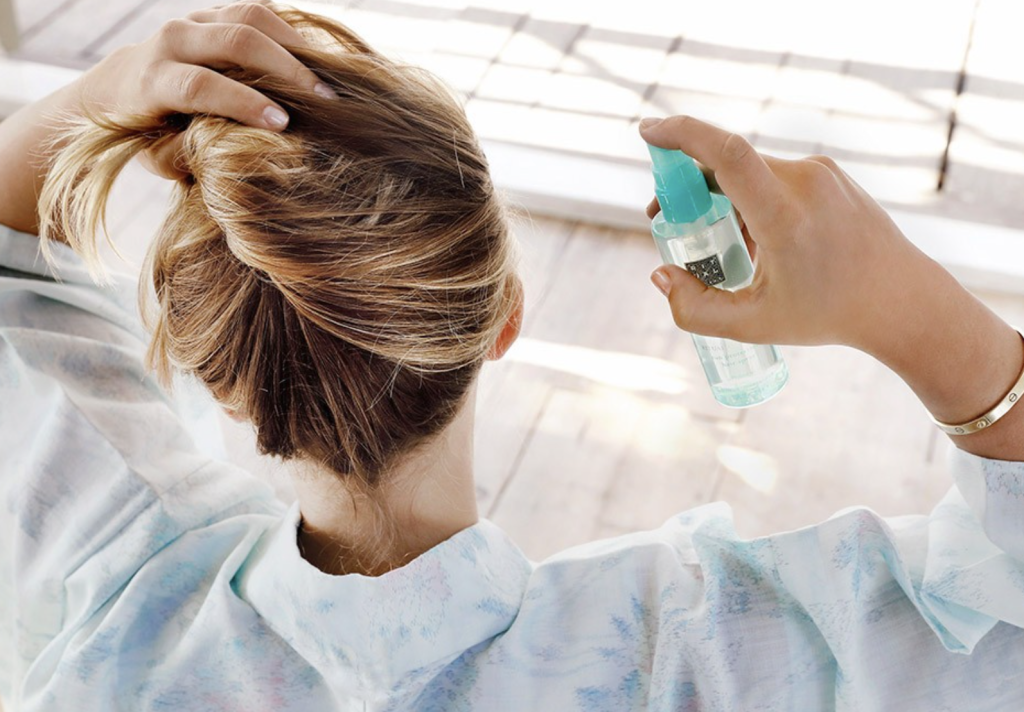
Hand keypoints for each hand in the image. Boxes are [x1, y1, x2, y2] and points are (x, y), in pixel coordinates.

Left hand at [74, 1, 331, 179]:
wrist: (119, 87)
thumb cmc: (147, 135)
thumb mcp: (159, 157)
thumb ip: (191, 155)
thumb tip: (239, 154)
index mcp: (152, 80)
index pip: (201, 84)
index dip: (244, 103)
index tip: (284, 124)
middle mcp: (170, 40)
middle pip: (233, 40)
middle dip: (283, 70)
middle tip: (325, 101)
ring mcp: (193, 20)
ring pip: (249, 16)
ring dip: (294, 47)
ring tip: (327, 82)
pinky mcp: (214, 12)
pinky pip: (258, 12)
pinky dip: (289, 34)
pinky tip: (313, 62)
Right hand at [641, 115, 1023, 458]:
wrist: (902, 301)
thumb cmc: (829, 315)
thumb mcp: (753, 325)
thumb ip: (694, 308)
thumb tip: (659, 275)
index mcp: (785, 214)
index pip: (727, 152)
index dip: (681, 134)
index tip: (647, 132)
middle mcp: (804, 181)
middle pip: (725, 165)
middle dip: (685, 186)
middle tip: (664, 219)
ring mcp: (821, 172)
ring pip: (747, 172)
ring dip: (719, 197)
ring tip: (723, 244)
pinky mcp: (829, 173)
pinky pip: (772, 175)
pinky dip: (748, 197)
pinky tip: (756, 239)